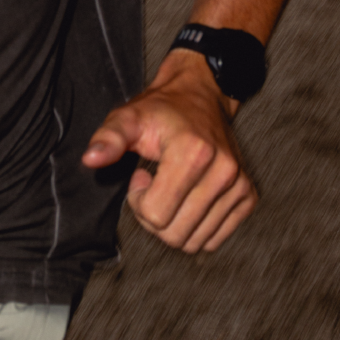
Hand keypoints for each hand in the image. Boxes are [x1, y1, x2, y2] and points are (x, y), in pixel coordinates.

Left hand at [82, 50, 256, 252]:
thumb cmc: (162, 111)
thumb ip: (109, 139)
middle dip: (154, 216)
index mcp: (194, 152)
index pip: (156, 215)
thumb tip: (91, 159)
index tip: (141, 176)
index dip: (139, 201)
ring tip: (171, 189)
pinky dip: (196, 227)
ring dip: (175, 222)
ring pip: (194, 241)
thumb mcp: (129, 118)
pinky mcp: (248, 196)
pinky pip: (214, 239)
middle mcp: (223, 170)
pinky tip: (189, 198)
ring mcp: (239, 185)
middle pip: (175, 234)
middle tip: (154, 185)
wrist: (201, 97)